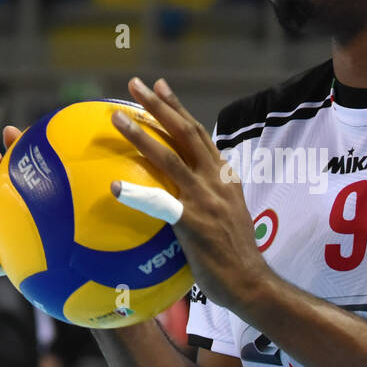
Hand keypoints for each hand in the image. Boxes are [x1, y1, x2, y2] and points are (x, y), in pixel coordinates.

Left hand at [110, 76, 272, 312]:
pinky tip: (115, 187)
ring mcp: (206, 199)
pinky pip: (162, 204)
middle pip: (186, 132)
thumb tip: (179, 194)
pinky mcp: (194, 222)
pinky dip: (138, 194)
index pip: (199, 134)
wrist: (252, 282)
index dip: (178, 108)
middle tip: (135, 84)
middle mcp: (217, 180)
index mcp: (225, 177)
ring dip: (142, 134)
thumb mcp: (227, 216)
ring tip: (117, 117)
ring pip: (170, 158)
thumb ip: (207, 198)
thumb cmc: (234, 257)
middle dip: (159, 105)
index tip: (160, 87)